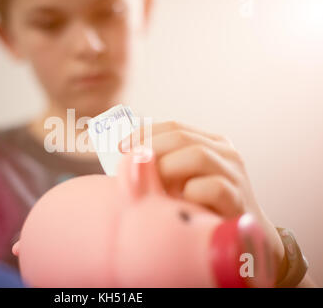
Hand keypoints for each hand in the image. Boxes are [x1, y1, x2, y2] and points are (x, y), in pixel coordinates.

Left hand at [119, 121, 285, 281]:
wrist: (243, 238)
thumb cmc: (202, 206)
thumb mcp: (180, 181)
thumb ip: (159, 168)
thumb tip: (126, 162)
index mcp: (210, 143)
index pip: (174, 127)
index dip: (145, 133)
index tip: (121, 147)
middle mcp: (224, 152)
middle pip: (181, 137)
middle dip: (150, 148)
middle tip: (132, 166)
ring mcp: (234, 174)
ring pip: (197, 155)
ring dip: (167, 168)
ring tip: (156, 186)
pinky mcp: (238, 198)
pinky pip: (212, 187)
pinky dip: (189, 192)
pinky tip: (181, 202)